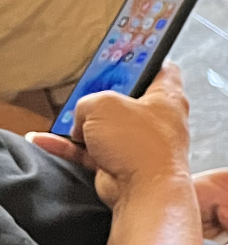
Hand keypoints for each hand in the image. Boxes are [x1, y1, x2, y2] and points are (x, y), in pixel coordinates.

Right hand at [30, 64, 189, 205]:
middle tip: (87, 91)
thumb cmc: (140, 144)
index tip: (127, 54)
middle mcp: (156, 121)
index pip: (162, 69)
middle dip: (102, 97)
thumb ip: (87, 102)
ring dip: (81, 125)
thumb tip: (82, 120)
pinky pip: (90, 151)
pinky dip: (69, 147)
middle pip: (126, 100)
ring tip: (66, 120)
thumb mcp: (102, 104)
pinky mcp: (122, 164)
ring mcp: (139, 144)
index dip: (144, 59)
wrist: (144, 190)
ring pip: (105, 128)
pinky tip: (45, 140)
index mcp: (166, 98)